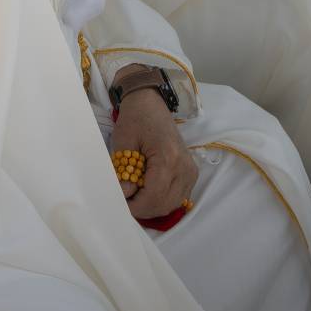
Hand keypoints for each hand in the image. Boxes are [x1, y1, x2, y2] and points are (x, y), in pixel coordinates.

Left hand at [112, 79, 198, 219]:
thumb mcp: (123, 141)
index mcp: (168, 157)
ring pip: (173, 204)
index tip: (120, 204)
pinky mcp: (190, 172)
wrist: (150, 102)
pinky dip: (162, 200)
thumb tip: (124, 195)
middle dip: (143, 209)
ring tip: (135, 196)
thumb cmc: (135, 118)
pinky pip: (178, 197)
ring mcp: (190, 170)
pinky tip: (148, 192)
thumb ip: (123, 171)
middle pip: (165, 204)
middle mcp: (184, 167)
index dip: (136, 206)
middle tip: (126, 202)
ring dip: (153, 207)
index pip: (154, 196)